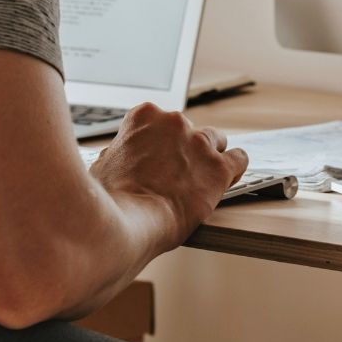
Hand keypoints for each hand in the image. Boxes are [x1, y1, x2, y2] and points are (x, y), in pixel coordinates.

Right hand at [90, 103, 248, 248]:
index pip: (159, 121)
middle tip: (176, 174)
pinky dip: (236, 168)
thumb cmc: (107, 200)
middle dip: (183, 149)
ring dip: (210, 156)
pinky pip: (239, 159)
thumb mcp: (102, 164)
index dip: (159, 143)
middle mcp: (174, 122)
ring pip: (216, 140)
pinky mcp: (218, 168)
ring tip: (203, 176)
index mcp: (144, 117)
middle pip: (188, 130)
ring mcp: (198, 143)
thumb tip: (121, 157)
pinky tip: (230, 177)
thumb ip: (119, 153)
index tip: (158, 158)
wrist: (123, 224)